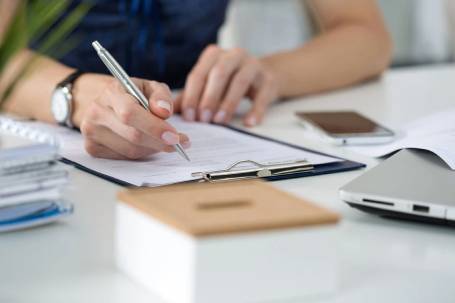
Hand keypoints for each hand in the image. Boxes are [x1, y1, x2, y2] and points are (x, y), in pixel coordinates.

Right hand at [73, 74, 189, 159]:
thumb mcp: (150, 87)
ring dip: (153, 148)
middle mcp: (97, 112)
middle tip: (179, 142)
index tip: (174, 136)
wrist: (106, 102)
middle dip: (160, 142)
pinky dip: (142, 153)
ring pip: (131, 150)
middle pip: (133, 136)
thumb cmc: (132, 94)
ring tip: (165, 141)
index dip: (154, 127)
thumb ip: (161, 96)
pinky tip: (148, 144)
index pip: (130, 113)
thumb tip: (164, 112)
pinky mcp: (92, 148)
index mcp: (111, 92)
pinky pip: (124, 157)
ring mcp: (91, 132)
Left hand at [178, 45, 278, 126]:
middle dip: (209, 97)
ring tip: (220, 121)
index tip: (189, 117)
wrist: (264, 76)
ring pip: (240, 81)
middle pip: (219, 73)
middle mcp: (233, 55)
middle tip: (203, 119)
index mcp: (213, 55)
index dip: (192, 96)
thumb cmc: (229, 82)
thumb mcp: (209, 85)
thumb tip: (167, 112)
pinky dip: (256, 110)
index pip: (198, 74)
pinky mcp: (269, 79)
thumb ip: (189, 96)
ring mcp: (253, 65)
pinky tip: (248, 123)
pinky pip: (262, 95)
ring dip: (229, 103)